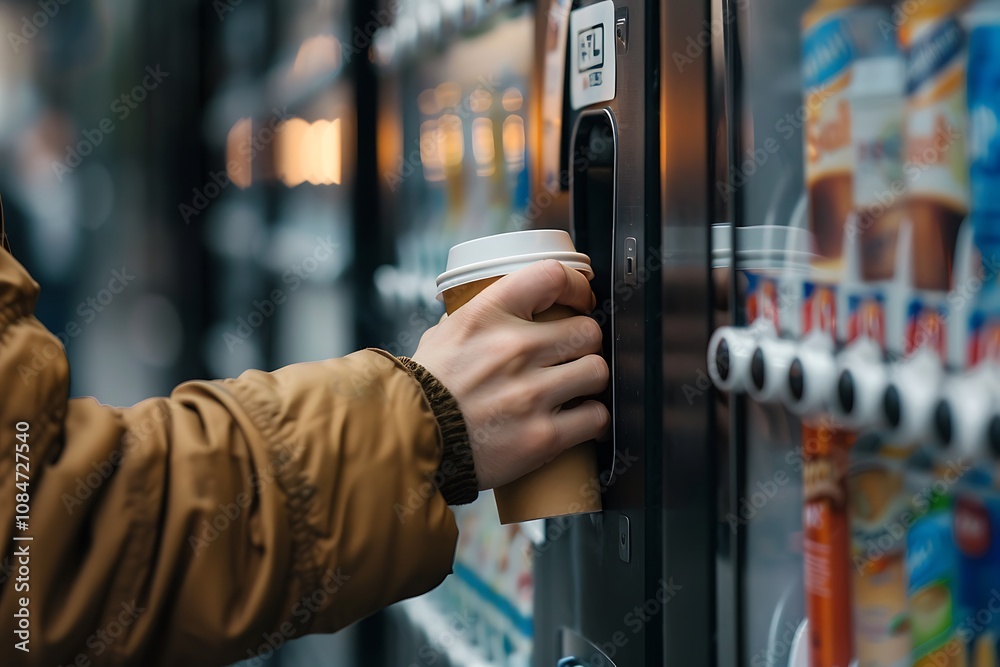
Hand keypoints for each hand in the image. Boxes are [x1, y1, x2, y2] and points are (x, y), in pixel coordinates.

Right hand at [413, 260, 609, 489]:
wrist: (406, 440)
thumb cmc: (422, 390)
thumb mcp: (443, 335)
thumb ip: (477, 318)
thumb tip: (502, 306)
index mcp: (488, 315)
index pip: (553, 276)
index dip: (577, 287)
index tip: (580, 301)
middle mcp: (514, 349)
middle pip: (588, 330)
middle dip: (584, 343)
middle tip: (572, 355)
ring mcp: (531, 393)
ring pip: (597, 371)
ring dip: (590, 380)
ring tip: (575, 389)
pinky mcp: (542, 436)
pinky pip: (595, 417)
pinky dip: (591, 419)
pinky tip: (577, 419)